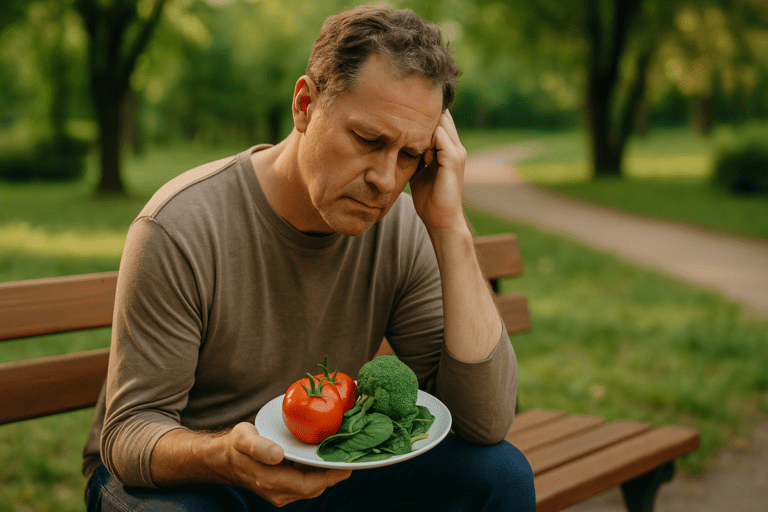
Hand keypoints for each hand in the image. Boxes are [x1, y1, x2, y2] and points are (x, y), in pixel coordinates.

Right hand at [223, 423, 351, 506]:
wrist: (226, 458)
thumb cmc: (237, 446)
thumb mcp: (244, 439)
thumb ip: (259, 447)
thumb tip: (277, 454)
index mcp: (271, 481)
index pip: (308, 485)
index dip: (330, 477)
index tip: (348, 465)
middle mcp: (278, 492)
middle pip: (315, 487)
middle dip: (334, 475)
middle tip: (352, 456)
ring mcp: (281, 492)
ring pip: (312, 487)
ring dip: (328, 474)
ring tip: (343, 456)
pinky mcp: (284, 488)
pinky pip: (307, 483)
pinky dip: (319, 473)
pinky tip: (325, 458)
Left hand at [409, 110, 467, 232]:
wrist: (441, 220)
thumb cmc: (430, 200)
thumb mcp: (419, 172)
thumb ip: (415, 156)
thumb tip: (397, 145)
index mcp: (449, 150)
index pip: (439, 121)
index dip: (422, 114)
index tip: (401, 111)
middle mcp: (455, 148)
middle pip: (442, 117)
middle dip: (422, 113)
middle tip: (399, 108)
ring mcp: (456, 153)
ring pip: (441, 123)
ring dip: (422, 124)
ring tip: (401, 123)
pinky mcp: (453, 160)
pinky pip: (440, 138)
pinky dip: (424, 137)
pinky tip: (409, 143)